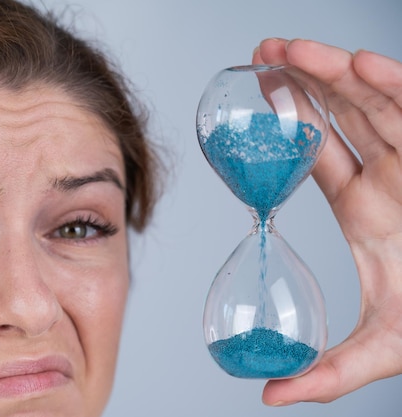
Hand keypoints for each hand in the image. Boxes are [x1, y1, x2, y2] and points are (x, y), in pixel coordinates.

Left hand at [253, 38, 401, 404]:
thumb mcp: (383, 349)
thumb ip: (328, 373)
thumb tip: (269, 398)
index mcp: (365, 206)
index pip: (318, 150)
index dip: (289, 119)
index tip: (258, 90)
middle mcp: (392, 176)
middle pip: (340, 114)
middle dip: (304, 80)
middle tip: (262, 52)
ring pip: (376, 103)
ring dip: (337, 72)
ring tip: (293, 49)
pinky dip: (394, 86)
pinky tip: (362, 65)